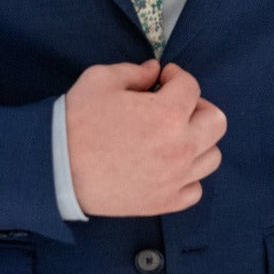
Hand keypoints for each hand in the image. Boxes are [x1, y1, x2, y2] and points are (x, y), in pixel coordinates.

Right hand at [64, 59, 226, 216]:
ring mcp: (175, 179)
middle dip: (196, 106)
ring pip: (212, 156)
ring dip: (197, 139)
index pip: (191, 86)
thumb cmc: (79, 119)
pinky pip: (195, 188)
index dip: (176, 76)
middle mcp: (180, 148)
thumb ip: (135, 71)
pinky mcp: (165, 203)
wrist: (57, 167)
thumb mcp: (103, 79)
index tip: (162, 78)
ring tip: (172, 134)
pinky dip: (188, 174)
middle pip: (216, 121)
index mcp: (167, 114)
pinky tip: (167, 163)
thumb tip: (155, 71)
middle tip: (173, 104)